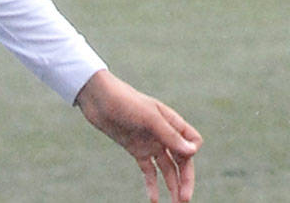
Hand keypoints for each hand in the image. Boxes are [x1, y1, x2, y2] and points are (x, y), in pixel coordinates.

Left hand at [75, 70, 202, 202]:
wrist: (96, 97)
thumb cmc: (124, 101)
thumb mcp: (148, 117)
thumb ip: (169, 135)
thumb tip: (192, 152)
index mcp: (171, 122)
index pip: (193, 141)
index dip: (191, 152)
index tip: (183, 156)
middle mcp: (163, 134)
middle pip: (182, 160)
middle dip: (185, 180)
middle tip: (184, 199)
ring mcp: (149, 143)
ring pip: (167, 169)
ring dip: (172, 186)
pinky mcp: (135, 149)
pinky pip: (148, 170)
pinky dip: (152, 185)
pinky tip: (154, 200)